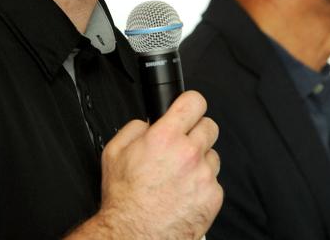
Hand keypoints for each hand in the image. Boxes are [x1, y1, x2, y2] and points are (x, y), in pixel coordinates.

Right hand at [68, 91, 222, 238]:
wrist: (135, 233)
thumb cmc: (125, 198)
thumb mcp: (114, 152)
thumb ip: (134, 128)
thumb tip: (148, 123)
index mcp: (165, 137)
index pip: (194, 102)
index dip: (191, 102)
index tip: (189, 107)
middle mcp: (189, 153)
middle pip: (210, 126)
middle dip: (196, 132)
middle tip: (183, 144)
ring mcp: (204, 176)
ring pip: (213, 155)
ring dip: (200, 160)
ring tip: (180, 174)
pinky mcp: (213, 197)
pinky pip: (215, 181)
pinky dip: (203, 185)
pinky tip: (185, 192)